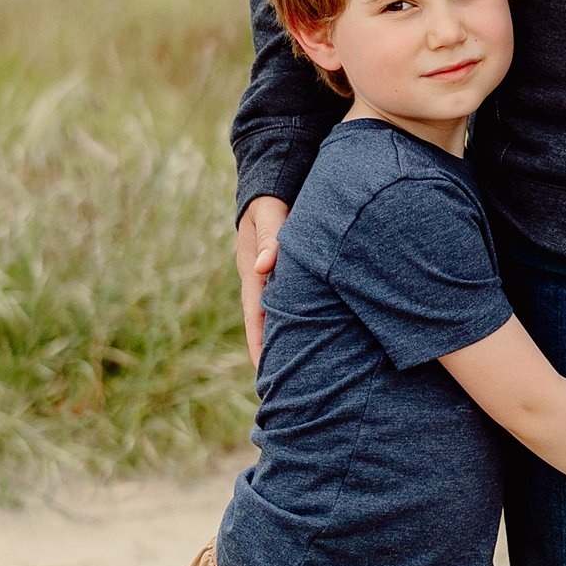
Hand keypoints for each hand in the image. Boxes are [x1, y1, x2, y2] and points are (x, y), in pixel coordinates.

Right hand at [235, 195, 289, 367]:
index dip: (258, 342)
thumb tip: (265, 266)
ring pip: (277, 311)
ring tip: (299, 365)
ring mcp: (270, 276)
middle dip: (271, 348)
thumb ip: (272, 237)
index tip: (262, 369)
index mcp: (253, 271)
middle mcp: (260, 278)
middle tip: (282, 380)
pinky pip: (288, 298)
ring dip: (285, 334)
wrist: (270, 184)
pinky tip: (311, 330)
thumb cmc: (270, 199)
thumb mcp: (269, 213)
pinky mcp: (283, 270)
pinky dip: (295, 315)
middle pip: (265, 320)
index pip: (255, 313)